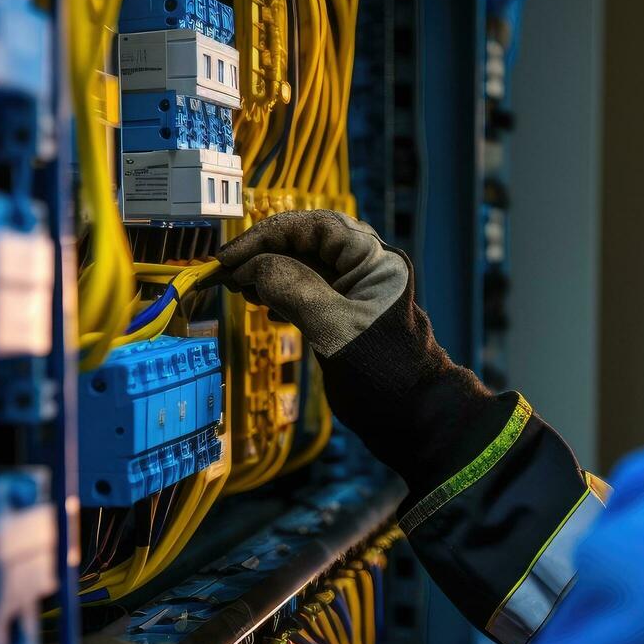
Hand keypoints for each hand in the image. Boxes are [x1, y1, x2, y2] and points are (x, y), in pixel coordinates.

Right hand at [216, 210, 407, 356]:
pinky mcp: (344, 316)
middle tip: (228, 273)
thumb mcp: (336, 330)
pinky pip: (307, 293)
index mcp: (373, 260)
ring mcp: (354, 293)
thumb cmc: (385, 374)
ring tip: (240, 289)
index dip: (269, 235)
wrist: (415, 416)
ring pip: (304, 268)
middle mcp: (365, 269)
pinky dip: (281, 295)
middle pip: (307, 244)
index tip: (232, 256)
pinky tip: (262, 305)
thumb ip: (295, 291)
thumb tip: (253, 267)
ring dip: (269, 274)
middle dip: (265, 254)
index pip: (315, 227)